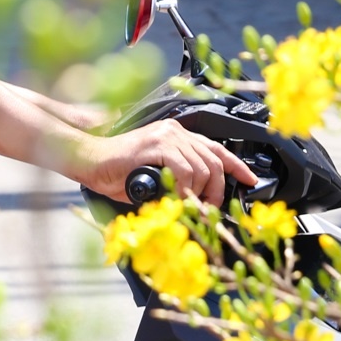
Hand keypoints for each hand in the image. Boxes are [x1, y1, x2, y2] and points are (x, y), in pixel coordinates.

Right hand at [77, 119, 254, 206]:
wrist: (90, 161)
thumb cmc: (117, 171)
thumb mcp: (156, 175)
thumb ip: (178, 180)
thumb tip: (199, 200)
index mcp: (176, 135)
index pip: (216, 148)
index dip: (236, 165)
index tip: (250, 180)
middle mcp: (175, 131)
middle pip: (213, 161)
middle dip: (217, 190)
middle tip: (207, 209)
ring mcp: (166, 135)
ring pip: (202, 168)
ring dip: (199, 193)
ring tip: (187, 206)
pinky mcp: (156, 144)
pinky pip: (184, 170)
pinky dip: (184, 188)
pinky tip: (175, 197)